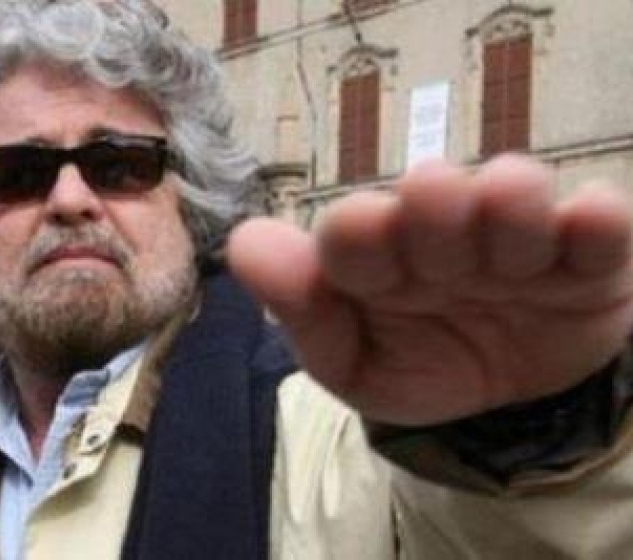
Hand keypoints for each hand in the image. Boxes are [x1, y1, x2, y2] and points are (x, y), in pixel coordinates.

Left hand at [228, 155, 632, 424]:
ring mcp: (515, 241)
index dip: (356, 232)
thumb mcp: (351, 362)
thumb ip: (300, 309)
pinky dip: (597, 222)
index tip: (357, 232)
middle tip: (435, 215)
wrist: (501, 397)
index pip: (354, 231)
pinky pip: (601, 230)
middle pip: (436, 198)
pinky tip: (586, 222)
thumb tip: (241, 243)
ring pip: (514, 197)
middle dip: (432, 209)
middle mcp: (443, 234)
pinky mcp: (588, 259)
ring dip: (508, 207)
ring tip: (509, 235)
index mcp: (376, 256)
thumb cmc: (414, 361)